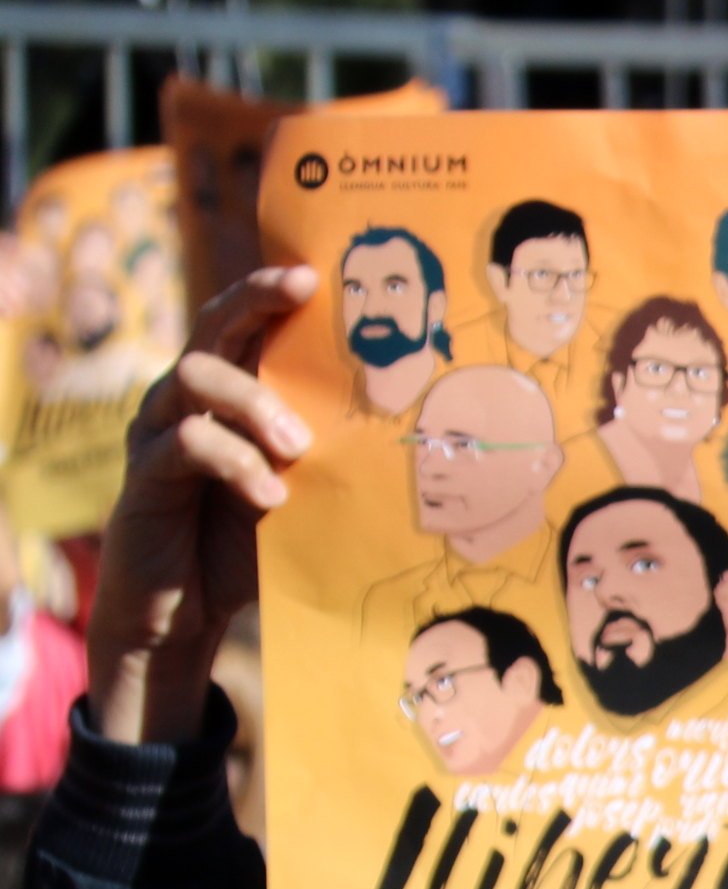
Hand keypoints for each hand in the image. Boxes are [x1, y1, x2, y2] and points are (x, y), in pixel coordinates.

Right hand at [90, 266, 315, 745]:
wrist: (185, 614)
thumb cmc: (250, 547)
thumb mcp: (302, 496)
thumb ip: (331, 462)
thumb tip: (421, 446)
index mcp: (229, 397)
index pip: (245, 325)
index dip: (269, 292)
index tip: (313, 274)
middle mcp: (187, 400)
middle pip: (210, 326)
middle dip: (253, 302)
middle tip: (300, 295)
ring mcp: (158, 432)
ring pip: (196, 377)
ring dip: (253, 401)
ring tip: (298, 446)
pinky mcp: (145, 476)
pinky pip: (185, 444)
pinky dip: (234, 462)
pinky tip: (270, 495)